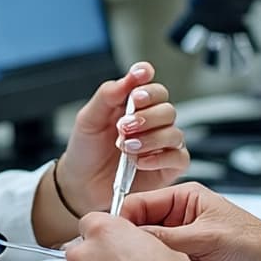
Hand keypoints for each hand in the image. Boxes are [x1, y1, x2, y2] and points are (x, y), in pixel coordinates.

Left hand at [52, 61, 188, 219]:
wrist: (81, 184)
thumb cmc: (87, 150)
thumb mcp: (89, 119)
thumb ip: (108, 95)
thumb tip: (128, 78)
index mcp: (133, 104)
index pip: (149, 83)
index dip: (147, 77)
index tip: (139, 76)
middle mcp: (152, 121)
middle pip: (166, 107)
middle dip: (146, 115)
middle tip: (124, 126)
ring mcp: (162, 143)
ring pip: (174, 132)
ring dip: (150, 138)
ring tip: (126, 147)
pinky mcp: (168, 166)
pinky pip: (178, 157)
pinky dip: (160, 158)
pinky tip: (140, 161)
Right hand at [122, 182, 260, 260]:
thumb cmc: (259, 246)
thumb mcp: (208, 236)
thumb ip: (168, 237)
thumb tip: (130, 239)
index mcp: (183, 200)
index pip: (139, 204)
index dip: (121, 220)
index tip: (105, 238)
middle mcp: (178, 223)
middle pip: (137, 231)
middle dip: (124, 245)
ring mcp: (179, 250)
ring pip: (144, 256)